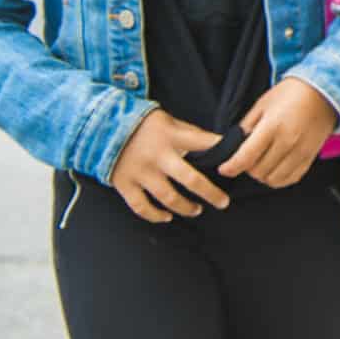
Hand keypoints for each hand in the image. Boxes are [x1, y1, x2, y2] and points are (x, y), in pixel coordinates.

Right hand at [111, 110, 229, 222]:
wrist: (100, 124)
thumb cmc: (142, 123)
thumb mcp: (169, 121)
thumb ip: (189, 134)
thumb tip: (217, 145)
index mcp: (172, 136)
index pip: (206, 143)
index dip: (224, 152)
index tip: (238, 162)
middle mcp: (158, 156)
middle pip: (191, 179)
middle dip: (211, 193)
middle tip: (224, 203)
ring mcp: (140, 172)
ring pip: (168, 197)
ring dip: (186, 207)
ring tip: (197, 210)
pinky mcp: (124, 184)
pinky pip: (141, 206)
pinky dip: (155, 215)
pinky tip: (167, 217)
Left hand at [220, 78, 338, 187]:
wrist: (325, 90)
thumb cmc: (292, 93)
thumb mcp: (263, 103)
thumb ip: (247, 126)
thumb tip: (235, 144)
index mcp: (272, 126)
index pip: (246, 157)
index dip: (231, 167)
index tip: (225, 168)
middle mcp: (288, 141)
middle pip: (259, 171)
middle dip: (247, 168)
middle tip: (247, 158)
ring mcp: (301, 151)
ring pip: (274, 179)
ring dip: (263, 175)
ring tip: (261, 164)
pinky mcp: (311, 156)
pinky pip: (292, 178)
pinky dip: (280, 178)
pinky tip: (276, 168)